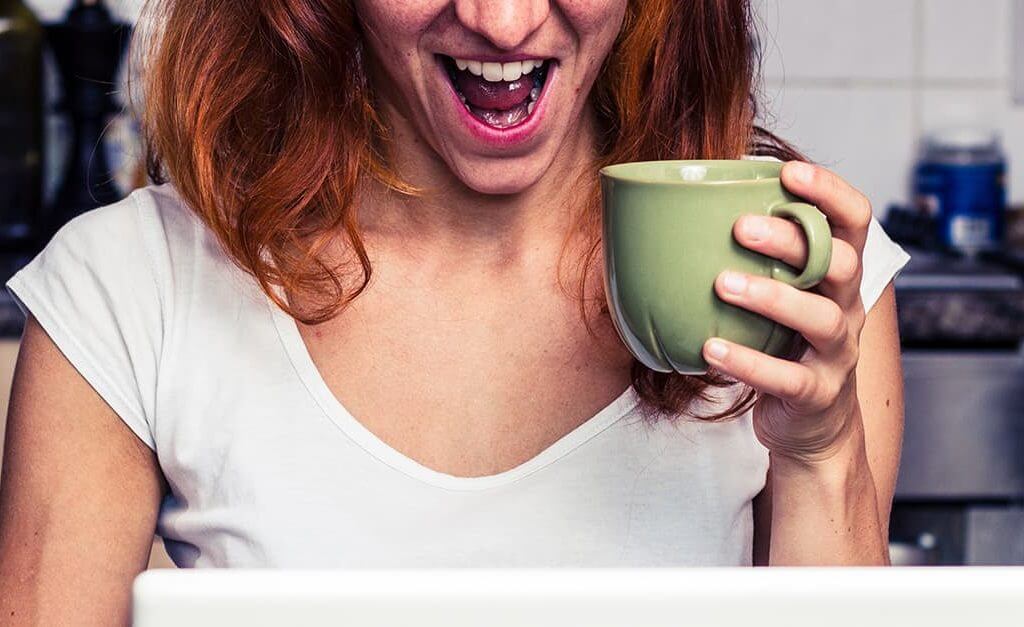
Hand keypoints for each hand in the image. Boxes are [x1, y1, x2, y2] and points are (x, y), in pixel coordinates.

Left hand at [702, 161, 871, 465]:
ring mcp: (838, 353)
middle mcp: (848, 307)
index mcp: (839, 274)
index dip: (831, 191)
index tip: (789, 172)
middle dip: (791, 240)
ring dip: (771, 297)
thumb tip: (676, 210)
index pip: (855, 221)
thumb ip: (753, 259)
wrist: (813, 426)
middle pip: (839, 262)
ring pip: (820, 317)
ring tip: (723, 284)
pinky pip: (788, 377)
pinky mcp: (817, 393)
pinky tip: (711, 349)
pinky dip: (748, 363)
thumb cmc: (784, 345)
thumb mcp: (780, 295)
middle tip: (739, 227)